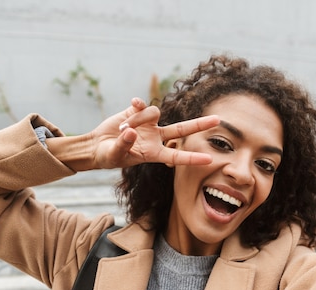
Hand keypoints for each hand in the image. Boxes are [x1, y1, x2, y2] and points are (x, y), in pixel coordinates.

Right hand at [90, 97, 218, 168]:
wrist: (97, 145)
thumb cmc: (108, 156)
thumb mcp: (114, 155)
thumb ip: (124, 145)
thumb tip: (132, 133)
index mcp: (154, 153)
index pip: (176, 156)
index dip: (192, 158)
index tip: (209, 159)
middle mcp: (156, 137)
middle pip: (182, 129)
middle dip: (200, 124)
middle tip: (218, 119)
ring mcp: (149, 124)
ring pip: (154, 113)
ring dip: (139, 119)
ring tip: (123, 129)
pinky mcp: (138, 111)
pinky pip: (143, 104)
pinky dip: (139, 104)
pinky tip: (132, 104)